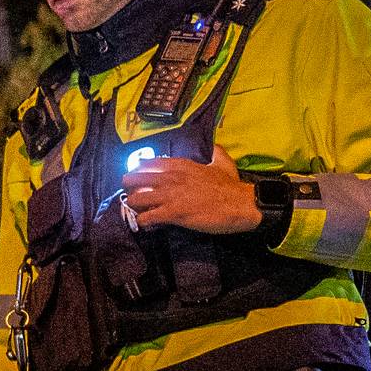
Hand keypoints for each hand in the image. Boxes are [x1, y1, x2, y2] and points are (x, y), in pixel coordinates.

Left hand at [124, 146, 260, 234]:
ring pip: (134, 200)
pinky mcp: (172, 213)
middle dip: (129, 189)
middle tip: (134, 197)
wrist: (241, 204)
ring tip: (139, 212)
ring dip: (133, 207)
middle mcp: (170, 178)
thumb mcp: (222, 163)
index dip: (138, 172)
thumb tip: (215, 147)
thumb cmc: (231, 185)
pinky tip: (147, 224)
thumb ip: (215, 153)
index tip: (137, 179)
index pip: (147, 163)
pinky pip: (146, 218)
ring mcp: (170, 196)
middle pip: (133, 180)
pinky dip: (143, 222)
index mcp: (180, 165)